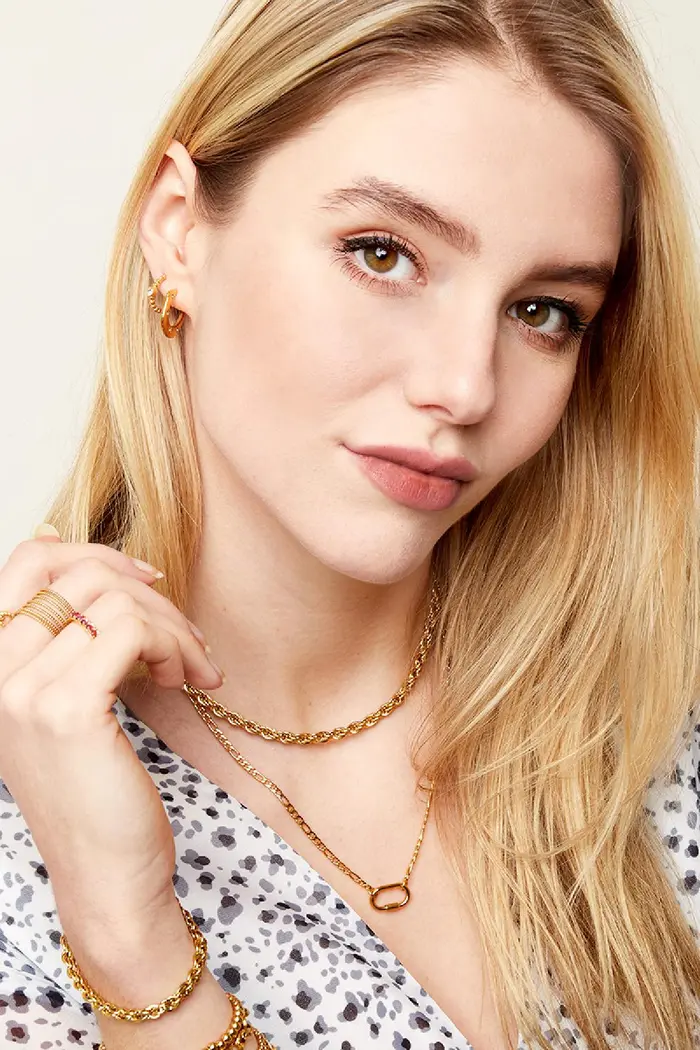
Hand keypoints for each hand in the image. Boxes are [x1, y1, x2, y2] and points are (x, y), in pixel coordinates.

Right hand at [0, 531, 222, 945]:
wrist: (106, 876)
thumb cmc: (96, 790)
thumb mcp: (67, 699)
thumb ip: (61, 632)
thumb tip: (55, 536)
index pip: (25, 561)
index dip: (93, 552)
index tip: (145, 583)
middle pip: (80, 572)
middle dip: (149, 595)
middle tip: (184, 637)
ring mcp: (24, 691)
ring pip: (114, 600)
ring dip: (171, 626)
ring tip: (191, 667)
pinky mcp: (67, 710)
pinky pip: (130, 631)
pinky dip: (174, 645)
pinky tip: (187, 679)